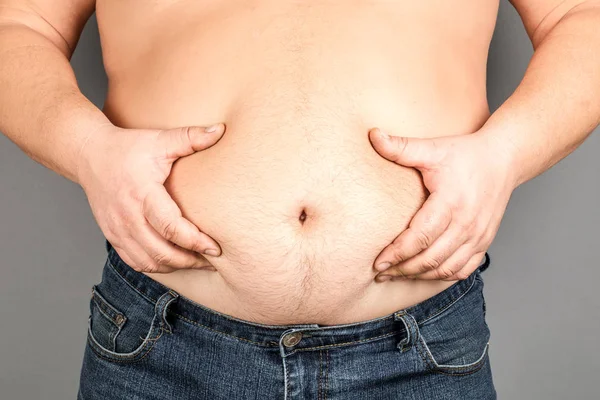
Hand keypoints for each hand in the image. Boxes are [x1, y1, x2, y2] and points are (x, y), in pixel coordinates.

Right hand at [77, 122, 225, 272]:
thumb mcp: (159, 140)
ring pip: (149, 262)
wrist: (89, 155)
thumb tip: (221, 129)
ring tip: (198, 262)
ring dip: (175, 266)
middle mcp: (128, 216)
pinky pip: (135, 262)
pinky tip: (174, 261)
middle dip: (190, 260)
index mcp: (142, 194)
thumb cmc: (128, 148)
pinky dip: (156, 267)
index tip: (215, 248)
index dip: (194, 241)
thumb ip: (190, 137)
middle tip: (213, 260)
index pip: (170, 227)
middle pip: (161, 252)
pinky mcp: (113, 236)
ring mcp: (118, 229)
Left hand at [368, 127, 515, 280]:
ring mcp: (478, 236)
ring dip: (419, 275)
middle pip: (430, 258)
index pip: (420, 238)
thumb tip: (373, 135)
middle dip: (402, 269)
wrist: (504, 159)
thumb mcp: (432, 148)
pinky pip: (463, 270)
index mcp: (451, 203)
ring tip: (396, 275)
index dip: (398, 253)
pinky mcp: (484, 242)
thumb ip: (401, 147)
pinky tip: (424, 273)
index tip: (378, 262)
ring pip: (445, 268)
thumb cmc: (466, 154)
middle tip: (380, 272)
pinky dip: (442, 276)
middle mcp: (466, 224)